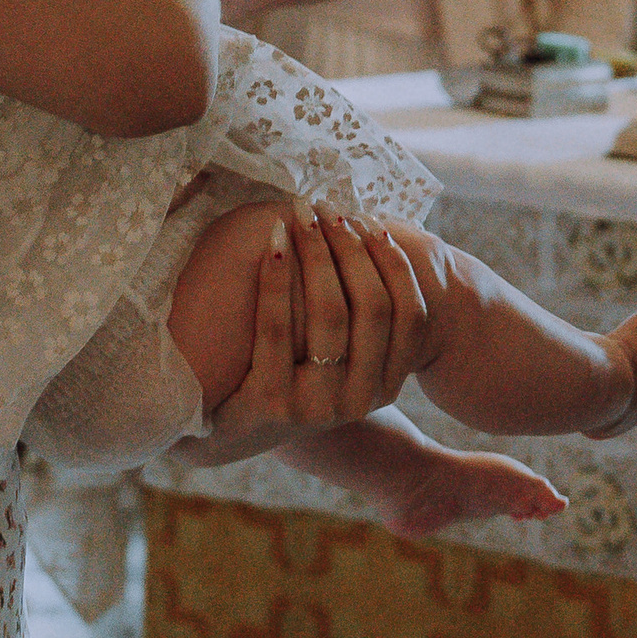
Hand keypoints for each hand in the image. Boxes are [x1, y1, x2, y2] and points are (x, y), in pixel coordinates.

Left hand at [183, 210, 432, 461]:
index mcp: (385, 385)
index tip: (367, 221)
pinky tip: (272, 243)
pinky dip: (276, 279)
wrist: (225, 429)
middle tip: (326, 208)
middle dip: (351, 248)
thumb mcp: (335, 353)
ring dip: (316, 254)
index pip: (411, 315)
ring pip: (330, 314)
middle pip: (372, 308)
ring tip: (299, 214)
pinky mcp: (271, 404)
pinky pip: (276, 329)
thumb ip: (360, 312)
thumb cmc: (285, 371)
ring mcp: (317, 406)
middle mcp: (359, 400)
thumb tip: (376, 232)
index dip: (393, 262)